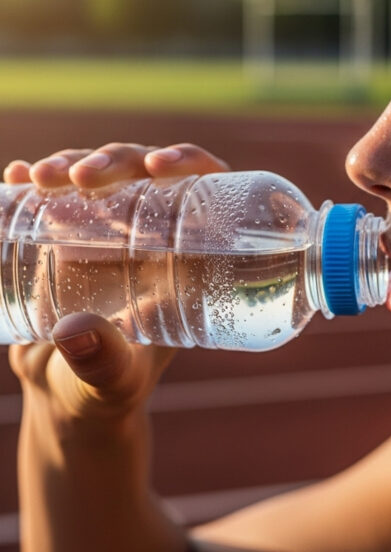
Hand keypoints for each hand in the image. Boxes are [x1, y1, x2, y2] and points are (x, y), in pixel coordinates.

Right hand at [5, 142, 228, 421]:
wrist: (66, 398)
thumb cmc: (109, 390)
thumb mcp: (115, 380)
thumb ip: (103, 362)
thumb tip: (74, 335)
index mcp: (185, 257)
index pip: (203, 192)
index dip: (189, 162)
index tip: (158, 165)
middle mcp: (150, 235)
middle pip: (144, 173)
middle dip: (115, 160)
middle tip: (82, 176)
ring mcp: (105, 232)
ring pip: (98, 177)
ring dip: (72, 163)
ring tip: (39, 176)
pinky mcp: (64, 238)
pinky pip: (53, 197)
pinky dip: (33, 181)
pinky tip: (15, 175)